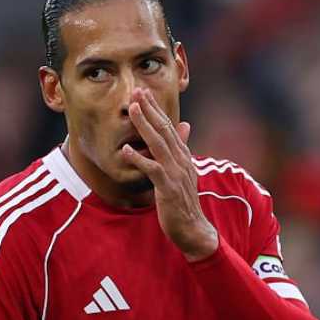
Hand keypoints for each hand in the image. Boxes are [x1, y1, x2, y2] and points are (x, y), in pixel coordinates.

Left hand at [120, 88, 218, 260]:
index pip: (169, 127)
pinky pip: (152, 170)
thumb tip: (185, 126)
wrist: (193, 228)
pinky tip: (126, 150)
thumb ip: (182, 148)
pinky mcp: (168, 188)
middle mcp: (181, 161)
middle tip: (137, 90)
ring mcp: (176, 174)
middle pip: (164, 130)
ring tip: (132, 109)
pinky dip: (139, 159)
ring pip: (158, 144)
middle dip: (150, 109)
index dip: (156, 109)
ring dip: (144, 126)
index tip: (143, 92)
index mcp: (183, 156)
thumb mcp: (184, 171)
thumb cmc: (184, 202)